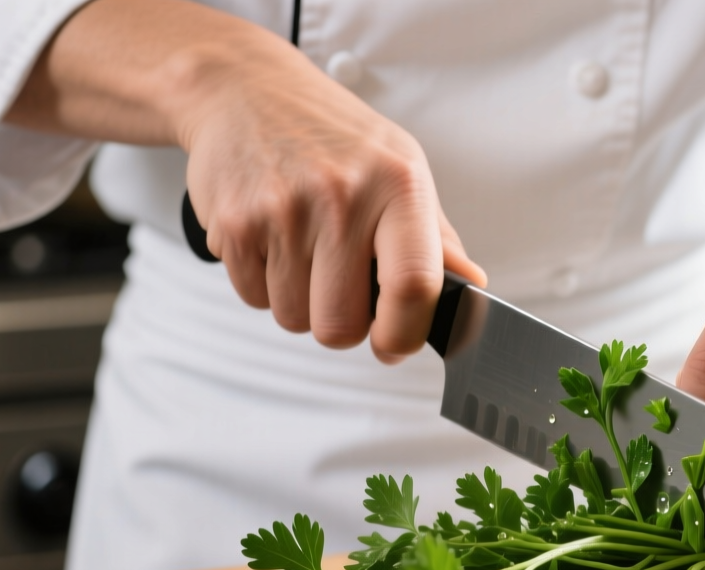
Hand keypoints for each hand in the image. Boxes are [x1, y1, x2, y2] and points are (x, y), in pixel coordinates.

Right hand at [7, 0, 484, 359]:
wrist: (245, 90)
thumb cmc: (332, 135)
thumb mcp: (400, 167)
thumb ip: (435, 237)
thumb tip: (471, 286)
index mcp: (397, 184)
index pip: (413, 286)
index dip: (404, 335)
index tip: (394, 345)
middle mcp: (341, 195)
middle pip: (341, 324)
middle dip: (342, 324)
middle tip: (340, 288)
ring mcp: (283, 211)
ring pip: (294, 319)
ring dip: (299, 301)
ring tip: (302, 250)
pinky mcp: (232, 225)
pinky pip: (253, 299)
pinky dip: (263, 284)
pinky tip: (272, 240)